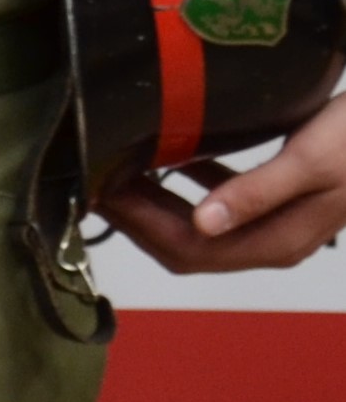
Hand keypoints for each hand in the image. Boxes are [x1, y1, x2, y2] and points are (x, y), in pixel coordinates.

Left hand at [101, 93, 345, 271]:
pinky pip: (215, 199)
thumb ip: (256, 191)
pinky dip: (182, 182)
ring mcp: (272, 220)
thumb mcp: (310, 161)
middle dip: (134, 216)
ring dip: (152, 199)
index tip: (97, 191)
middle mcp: (270, 238)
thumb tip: (204, 222)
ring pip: (195, 222)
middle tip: (92, 175)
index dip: (136, 226)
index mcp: (276, 240)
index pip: (187, 249)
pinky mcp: (275, 195)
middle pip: (184, 243)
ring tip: (114, 162)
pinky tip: (165, 152)